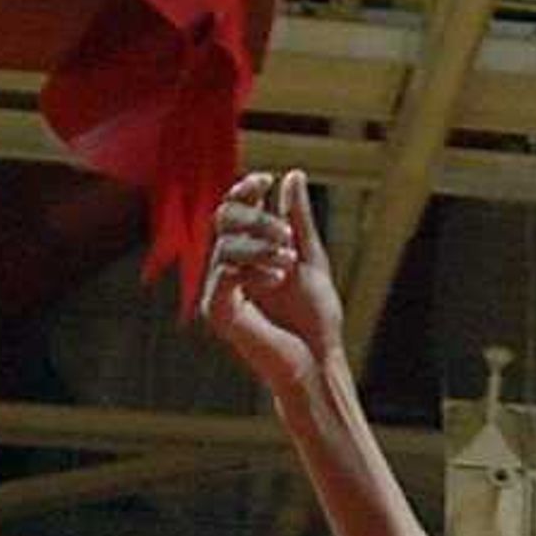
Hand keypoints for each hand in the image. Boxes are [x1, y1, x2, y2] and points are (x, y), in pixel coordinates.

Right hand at [199, 170, 348, 397]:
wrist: (318, 361)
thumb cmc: (315, 318)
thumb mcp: (309, 256)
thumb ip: (297, 218)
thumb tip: (291, 174)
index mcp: (245, 255)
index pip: (231, 210)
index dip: (244, 189)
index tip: (266, 180)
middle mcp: (226, 270)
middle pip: (223, 219)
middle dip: (258, 219)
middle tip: (289, 236)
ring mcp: (218, 291)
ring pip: (225, 244)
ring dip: (261, 245)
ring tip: (289, 261)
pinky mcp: (217, 312)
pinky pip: (223, 274)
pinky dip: (253, 270)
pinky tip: (278, 279)